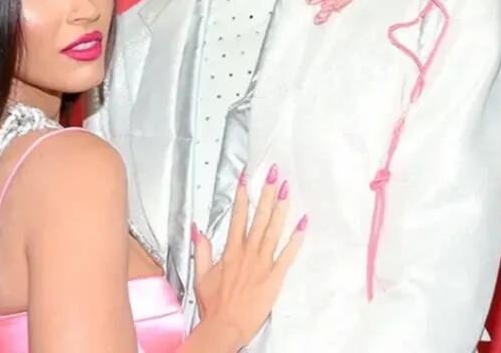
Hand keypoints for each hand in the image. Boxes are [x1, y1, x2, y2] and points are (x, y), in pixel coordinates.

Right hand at [190, 165, 306, 348]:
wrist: (225, 327)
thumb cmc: (214, 305)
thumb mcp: (201, 275)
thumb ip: (200, 250)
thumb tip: (197, 230)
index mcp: (230, 251)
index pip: (238, 216)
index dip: (242, 195)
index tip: (246, 178)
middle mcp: (247, 253)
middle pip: (259, 217)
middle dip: (266, 192)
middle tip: (273, 173)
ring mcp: (262, 264)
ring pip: (273, 230)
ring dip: (280, 207)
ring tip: (286, 189)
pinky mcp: (275, 277)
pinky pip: (288, 254)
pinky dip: (296, 238)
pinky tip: (303, 223)